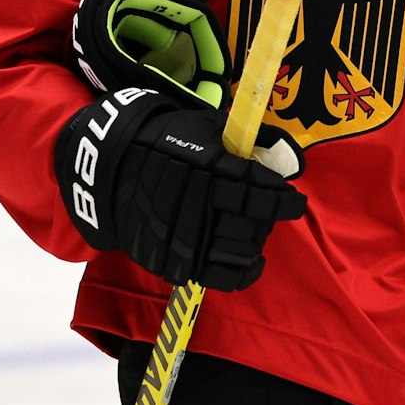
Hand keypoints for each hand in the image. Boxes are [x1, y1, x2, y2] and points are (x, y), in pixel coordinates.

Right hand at [56, 84, 305, 290]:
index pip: (258, 190)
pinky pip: (218, 276)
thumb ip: (239, 142)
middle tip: (269, 212)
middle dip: (268, 218)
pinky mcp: (173, 258)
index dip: (283, 199)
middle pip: (252, 222)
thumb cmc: (163, 141)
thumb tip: (283, 155)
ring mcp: (184, 234)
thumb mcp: (201, 128)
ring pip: (239, 249)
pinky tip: (253, 262)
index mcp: (206, 168)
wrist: (110, 166)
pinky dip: (243, 273)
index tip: (294, 201)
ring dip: (256, 241)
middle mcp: (197, 202)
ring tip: (257, 232)